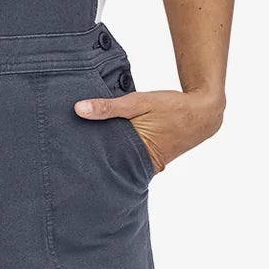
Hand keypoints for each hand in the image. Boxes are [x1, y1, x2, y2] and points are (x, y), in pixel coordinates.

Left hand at [72, 86, 222, 171]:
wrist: (204, 113)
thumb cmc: (172, 106)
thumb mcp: (139, 102)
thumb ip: (109, 107)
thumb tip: (78, 109)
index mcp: (138, 154)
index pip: (104, 163)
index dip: (85, 161)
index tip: (64, 160)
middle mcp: (143, 166)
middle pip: (110, 166)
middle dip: (92, 162)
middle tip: (65, 159)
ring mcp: (149, 166)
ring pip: (120, 163)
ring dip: (106, 157)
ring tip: (79, 154)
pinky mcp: (152, 162)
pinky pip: (130, 159)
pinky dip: (119, 153)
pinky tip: (104, 148)